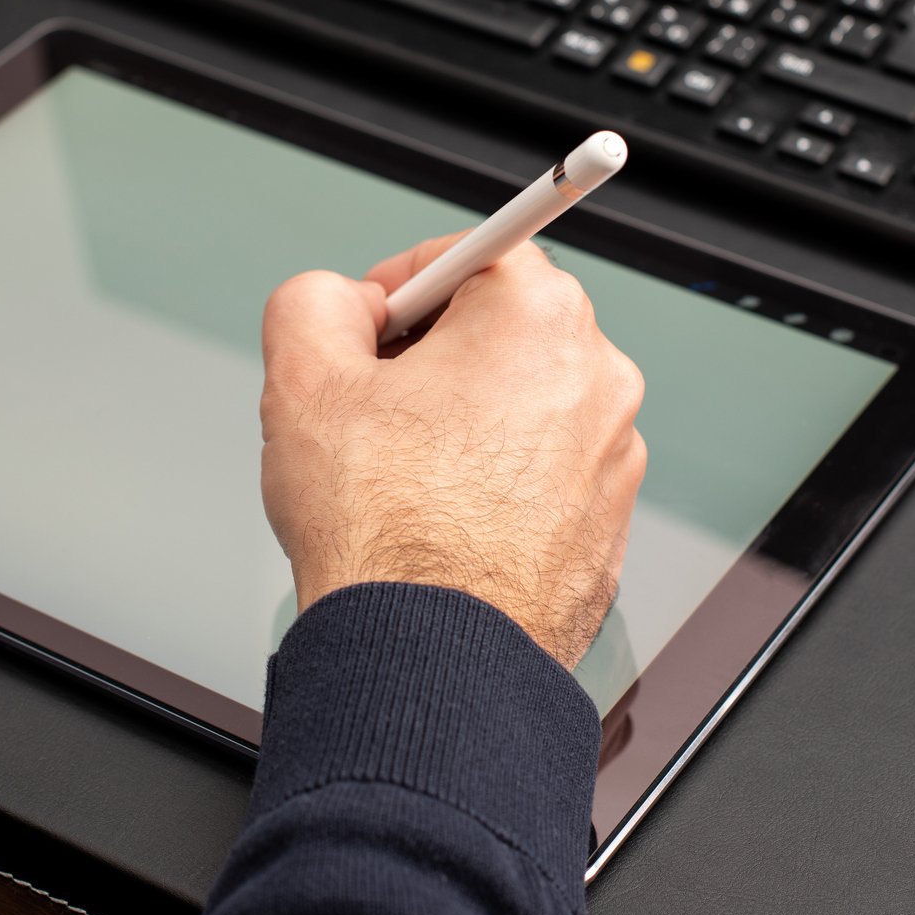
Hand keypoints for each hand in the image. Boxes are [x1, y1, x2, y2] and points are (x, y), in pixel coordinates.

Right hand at [259, 235, 646, 666]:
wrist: (431, 661)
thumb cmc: (385, 534)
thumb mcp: (302, 379)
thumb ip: (313, 300)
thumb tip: (339, 301)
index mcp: (538, 317)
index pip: (469, 253)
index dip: (398, 286)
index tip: (368, 326)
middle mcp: (596, 376)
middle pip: (499, 329)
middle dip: (431, 356)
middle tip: (370, 407)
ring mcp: (612, 456)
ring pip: (520, 405)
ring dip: (462, 423)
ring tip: (401, 480)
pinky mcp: (608, 522)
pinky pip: (542, 473)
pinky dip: (495, 484)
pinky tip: (440, 523)